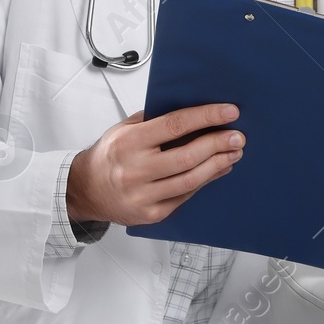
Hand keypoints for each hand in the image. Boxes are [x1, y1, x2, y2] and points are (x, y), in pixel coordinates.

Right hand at [67, 104, 243, 225]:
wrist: (85, 190)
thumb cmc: (109, 155)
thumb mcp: (124, 129)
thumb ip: (155, 119)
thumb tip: (195, 109)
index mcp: (128, 143)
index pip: (175, 125)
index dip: (206, 117)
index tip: (229, 111)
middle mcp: (134, 171)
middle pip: (187, 156)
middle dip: (218, 144)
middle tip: (238, 136)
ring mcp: (142, 196)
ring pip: (190, 179)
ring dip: (218, 164)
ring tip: (234, 152)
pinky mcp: (150, 214)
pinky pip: (186, 196)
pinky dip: (206, 181)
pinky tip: (219, 169)